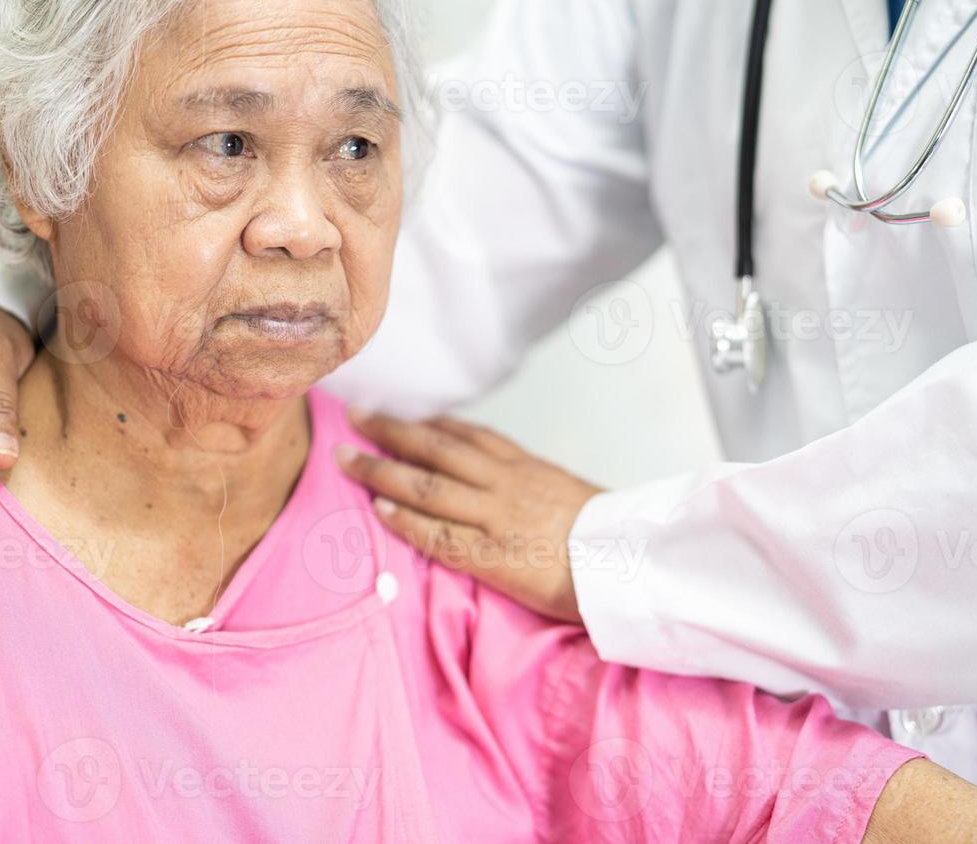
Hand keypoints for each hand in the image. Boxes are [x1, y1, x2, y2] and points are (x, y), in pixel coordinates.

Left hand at [335, 409, 602, 622]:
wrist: (630, 564)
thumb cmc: (608, 537)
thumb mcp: (569, 494)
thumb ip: (533, 486)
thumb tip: (509, 486)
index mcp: (526, 467)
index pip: (468, 435)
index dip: (428, 423)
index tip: (398, 414)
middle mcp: (504, 483)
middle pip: (437, 448)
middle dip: (392, 431)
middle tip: (354, 416)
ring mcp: (495, 516)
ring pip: (428, 484)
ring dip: (382, 469)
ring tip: (346, 458)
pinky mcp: (492, 554)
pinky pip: (439, 533)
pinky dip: (407, 519)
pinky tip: (380, 509)